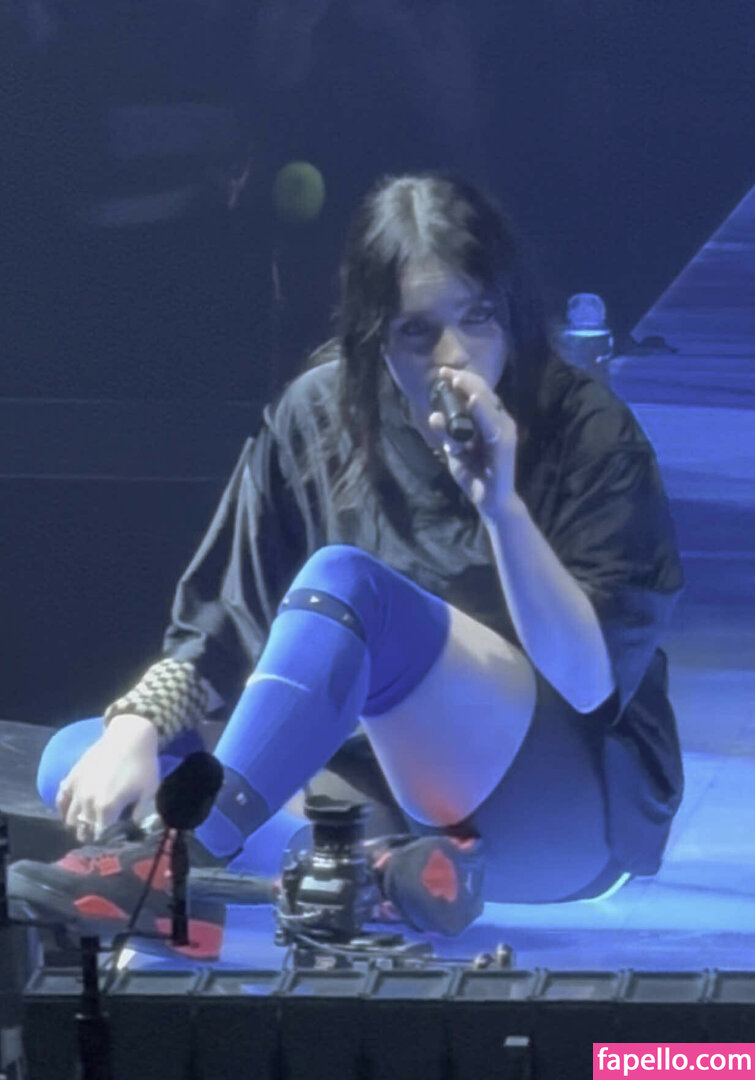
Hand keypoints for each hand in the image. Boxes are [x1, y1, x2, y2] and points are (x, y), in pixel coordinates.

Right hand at [55, 715, 159, 841]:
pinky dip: (63, 809)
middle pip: (84, 829)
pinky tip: (69, 814)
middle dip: (91, 836)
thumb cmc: (143, 765)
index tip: (111, 844)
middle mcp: (87, 802)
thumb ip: (139, 815)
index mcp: (107, 808)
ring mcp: (77, 789)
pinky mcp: (71, 777)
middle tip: (99, 837)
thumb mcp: (148, 792)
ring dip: (78, 825)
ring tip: (86, 827)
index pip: (100, 836)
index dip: (106, 842)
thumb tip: (134, 831)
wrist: (129, 736)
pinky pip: (60, 799)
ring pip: (70, 818)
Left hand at [428, 366, 517, 520]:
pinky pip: (492, 425)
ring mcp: (504, 431)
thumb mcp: (455, 451)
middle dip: (464, 381)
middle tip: (445, 373)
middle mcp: (500, 421)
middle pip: (484, 393)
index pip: (477, 394)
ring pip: (488, 405)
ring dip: (473, 390)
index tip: (443, 373)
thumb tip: (433, 415)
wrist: (490, 500)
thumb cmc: (474, 474)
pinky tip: (473, 401)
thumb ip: (446, 434)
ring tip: (457, 380)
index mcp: (490, 420)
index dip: (461, 381)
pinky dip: (482, 412)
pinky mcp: (505, 445)